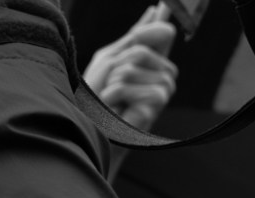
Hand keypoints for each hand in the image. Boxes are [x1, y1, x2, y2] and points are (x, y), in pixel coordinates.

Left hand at [85, 5, 178, 132]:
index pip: (161, 33)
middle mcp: (162, 71)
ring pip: (134, 63)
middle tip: (111, 89)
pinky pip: (131, 82)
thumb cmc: (95, 99)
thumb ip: (133, 38)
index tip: (164, 1)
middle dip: (116, 66)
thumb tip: (156, 10)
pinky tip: (118, 108)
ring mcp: (164, 85)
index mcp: (150, 61)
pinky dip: (115, 94)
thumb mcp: (110, 60)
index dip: (160, 20)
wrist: (90, 127)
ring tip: (113, 100)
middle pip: (140, 48)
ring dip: (113, 83)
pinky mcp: (159, 99)